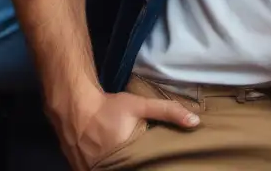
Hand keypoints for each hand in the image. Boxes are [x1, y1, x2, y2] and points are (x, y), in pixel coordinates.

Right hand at [59, 88, 198, 170]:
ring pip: (116, 170)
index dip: (153, 163)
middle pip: (132, 168)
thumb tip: (196, 122)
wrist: (74, 107)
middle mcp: (109, 169)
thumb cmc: (109, 108)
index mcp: (126, 158)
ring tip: (134, 158)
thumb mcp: (140, 106)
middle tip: (147, 157)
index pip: (145, 166)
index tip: (161, 159)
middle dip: (139, 164)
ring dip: (125, 165)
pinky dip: (111, 167)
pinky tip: (118, 160)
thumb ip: (167, 112)